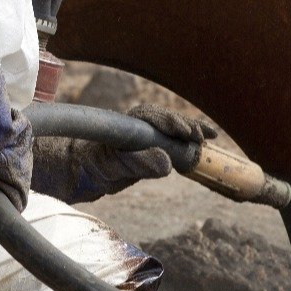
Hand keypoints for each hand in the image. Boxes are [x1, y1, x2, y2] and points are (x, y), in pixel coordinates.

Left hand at [30, 105, 216, 203]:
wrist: (82, 171)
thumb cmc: (93, 165)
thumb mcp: (113, 167)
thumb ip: (138, 164)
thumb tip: (166, 164)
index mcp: (129, 124)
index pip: (154, 118)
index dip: (171, 124)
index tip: (186, 133)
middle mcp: (139, 124)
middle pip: (168, 120)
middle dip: (186, 126)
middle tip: (200, 137)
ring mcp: (146, 133)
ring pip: (172, 127)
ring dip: (191, 130)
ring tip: (209, 136)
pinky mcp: (151, 145)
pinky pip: (172, 138)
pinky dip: (188, 137)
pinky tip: (205, 140)